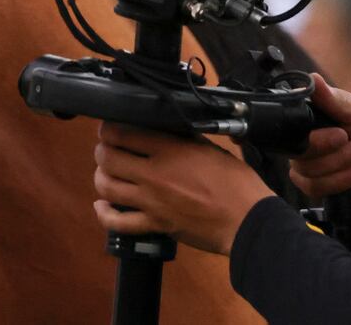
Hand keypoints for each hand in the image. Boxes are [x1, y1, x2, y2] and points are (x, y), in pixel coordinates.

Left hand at [91, 122, 272, 255]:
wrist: (249, 221)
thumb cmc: (236, 184)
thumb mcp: (210, 148)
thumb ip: (181, 137)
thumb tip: (162, 125)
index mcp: (169, 151)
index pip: (121, 133)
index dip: (108, 129)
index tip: (110, 129)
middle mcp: (154, 175)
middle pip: (107, 158)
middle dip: (102, 151)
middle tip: (107, 150)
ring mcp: (152, 202)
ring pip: (106, 187)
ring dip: (101, 177)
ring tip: (107, 173)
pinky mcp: (156, 225)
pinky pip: (118, 222)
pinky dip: (104, 213)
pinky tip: (103, 205)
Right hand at [290, 73, 350, 198]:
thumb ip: (333, 98)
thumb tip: (312, 78)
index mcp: (305, 118)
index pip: (290, 130)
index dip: (314, 138)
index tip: (341, 134)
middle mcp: (300, 139)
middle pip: (298, 154)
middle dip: (333, 153)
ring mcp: (306, 162)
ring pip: (307, 172)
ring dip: (340, 166)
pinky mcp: (316, 182)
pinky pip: (313, 188)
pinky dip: (338, 182)